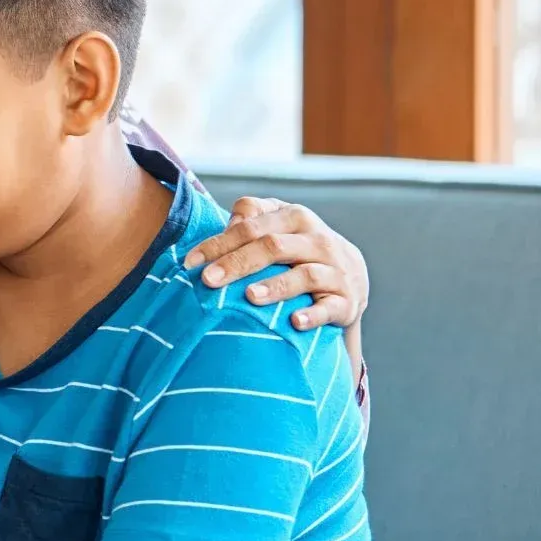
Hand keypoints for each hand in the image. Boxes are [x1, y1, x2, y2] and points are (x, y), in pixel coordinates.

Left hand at [182, 197, 368, 329]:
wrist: (350, 278)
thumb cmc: (298, 251)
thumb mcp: (278, 227)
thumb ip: (251, 218)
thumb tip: (228, 223)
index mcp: (295, 218)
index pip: (251, 226)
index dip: (219, 243)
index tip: (190, 262)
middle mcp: (318, 241)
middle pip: (274, 246)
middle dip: (237, 262)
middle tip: (207, 280)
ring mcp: (336, 271)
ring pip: (305, 275)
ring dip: (276, 287)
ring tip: (248, 296)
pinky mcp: (347, 300)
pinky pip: (331, 307)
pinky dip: (314, 315)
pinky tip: (295, 322)